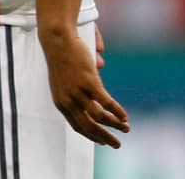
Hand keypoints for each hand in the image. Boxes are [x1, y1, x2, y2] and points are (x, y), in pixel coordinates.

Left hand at [41, 28, 129, 147]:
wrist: (57, 40)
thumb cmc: (63, 55)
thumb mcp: (68, 76)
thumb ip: (83, 85)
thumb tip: (101, 74)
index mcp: (60, 101)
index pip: (77, 125)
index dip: (91, 135)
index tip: (102, 141)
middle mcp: (67, 100)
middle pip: (88, 127)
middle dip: (104, 138)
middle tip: (117, 145)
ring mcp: (77, 92)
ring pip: (99, 117)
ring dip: (115, 125)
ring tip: (126, 128)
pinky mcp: (89, 83)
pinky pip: (106, 103)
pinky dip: (117, 112)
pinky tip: (125, 116)